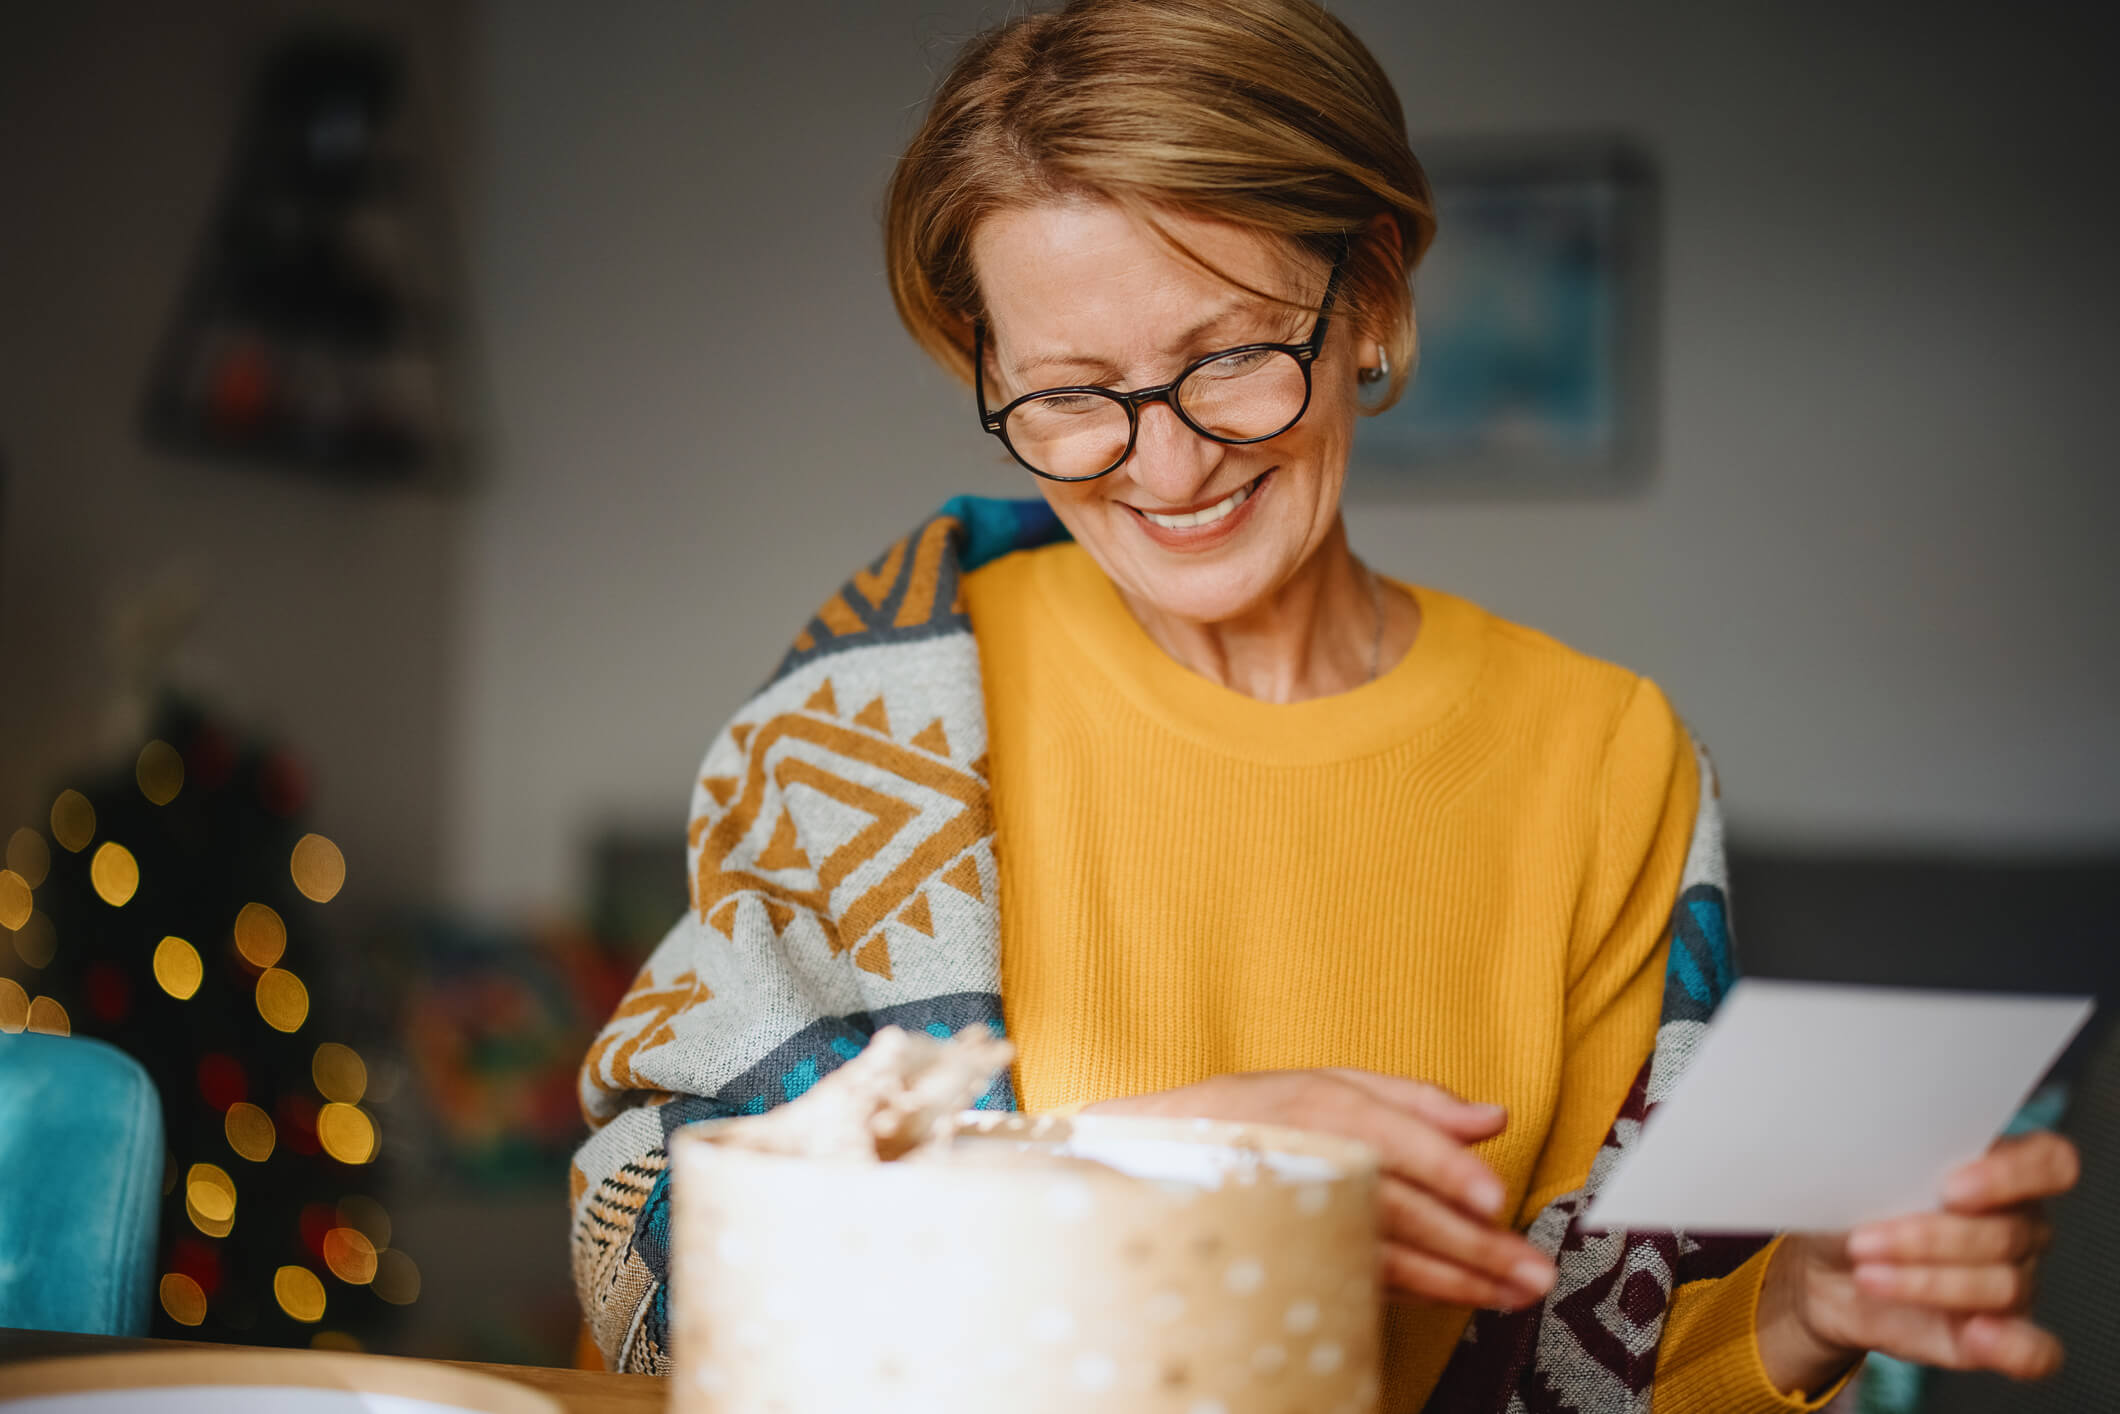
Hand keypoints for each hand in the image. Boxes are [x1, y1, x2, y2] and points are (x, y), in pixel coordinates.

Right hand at [1084, 1069, 1556, 1309]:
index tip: (1491, 1197)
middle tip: (1531, 1270)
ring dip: (1452, 1281)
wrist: (1147, 1157)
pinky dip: (1412, 1290)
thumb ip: (1414, 1100)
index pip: (1385, 1135)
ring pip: (1378, 1253)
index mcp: (1312, 1107)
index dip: (1440, 1166)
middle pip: (1393, 1206)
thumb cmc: (1250, 1114)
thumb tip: (1493, 1117)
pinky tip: (1457, 1297)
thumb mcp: (1327, 1084)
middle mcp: (1300, 1159)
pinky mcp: (1285, 1258)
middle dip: (1470, 1243)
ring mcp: (1288, 1215)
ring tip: (1509, 1295)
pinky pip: (1356, 1276)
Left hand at [1759, 1131, 2078, 1395]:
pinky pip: (2033, 1349)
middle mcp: (2017, 1225)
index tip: (1949, 1188)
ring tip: (1866, 1275)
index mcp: (1996, 1170)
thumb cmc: (1848, 1209)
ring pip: (2002, 1285)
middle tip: (1864, 1240)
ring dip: (1926, 1282)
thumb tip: (1880, 1158)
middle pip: (2007, 1232)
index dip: (2010, 1174)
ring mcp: (2012, 1281)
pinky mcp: (1995, 1335)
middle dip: (1929, 1238)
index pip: (2048, 1162)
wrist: (1820, 1270)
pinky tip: (1974, 1334)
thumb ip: (1890, 1163)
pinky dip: (2009, 1344)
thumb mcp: (1859, 1175)